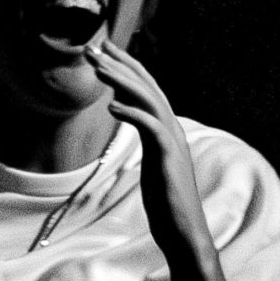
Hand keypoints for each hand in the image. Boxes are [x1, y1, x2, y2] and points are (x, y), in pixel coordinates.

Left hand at [85, 37, 210, 260]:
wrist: (184, 232)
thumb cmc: (166, 202)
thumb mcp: (153, 162)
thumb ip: (146, 138)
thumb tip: (130, 117)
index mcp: (167, 130)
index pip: (147, 89)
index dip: (126, 67)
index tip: (104, 50)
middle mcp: (172, 130)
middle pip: (147, 87)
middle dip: (120, 65)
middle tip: (94, 48)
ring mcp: (173, 143)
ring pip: (149, 101)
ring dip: (122, 82)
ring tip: (98, 68)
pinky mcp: (169, 159)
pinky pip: (151, 129)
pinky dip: (132, 114)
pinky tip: (111, 108)